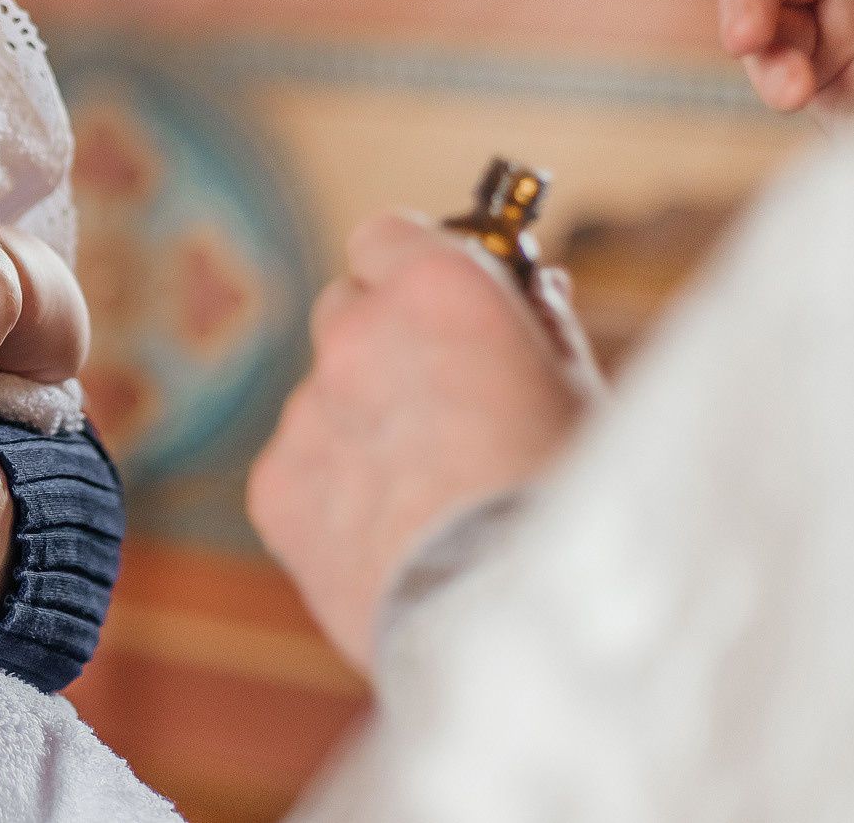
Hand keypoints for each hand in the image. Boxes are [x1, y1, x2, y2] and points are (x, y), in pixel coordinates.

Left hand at [247, 213, 584, 671]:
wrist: (519, 619)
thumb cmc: (573, 498)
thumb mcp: (577, 388)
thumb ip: (532, 324)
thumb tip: (523, 287)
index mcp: (437, 289)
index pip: (385, 234)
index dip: (408, 265)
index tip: (432, 296)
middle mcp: (356, 335)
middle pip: (345, 310)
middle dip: (382, 342)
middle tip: (438, 404)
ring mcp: (308, 412)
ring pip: (323, 399)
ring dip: (360, 427)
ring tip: (429, 498)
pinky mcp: (276, 486)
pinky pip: (299, 471)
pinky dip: (332, 495)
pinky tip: (392, 540)